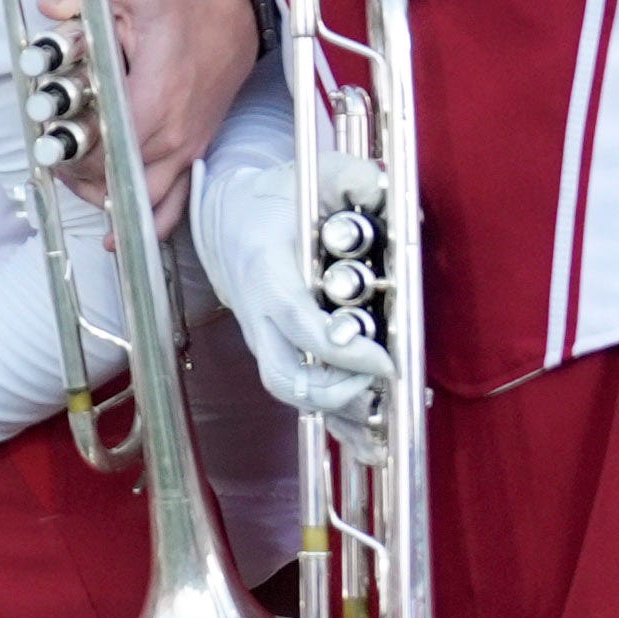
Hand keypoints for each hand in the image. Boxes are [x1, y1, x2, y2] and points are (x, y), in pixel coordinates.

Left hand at [65, 0, 257, 223]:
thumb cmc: (182, 12)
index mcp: (156, 96)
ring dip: (105, 197)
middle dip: (79, 173)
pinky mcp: (192, 155)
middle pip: (118, 176)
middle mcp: (172, 132)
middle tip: (54, 154)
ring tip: (75, 182)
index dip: (76, 151)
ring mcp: (184, 149)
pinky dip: (146, 221)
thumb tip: (48, 4)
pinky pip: (173, 204)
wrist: (234, 24)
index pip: (110, 145)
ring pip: (142, 198)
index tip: (52, 140)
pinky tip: (119, 233)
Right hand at [192, 144, 386, 420]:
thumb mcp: (313, 173)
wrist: (233, 220)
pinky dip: (337, 424)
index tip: (383, 361)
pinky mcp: (278, 354)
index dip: (338, 350)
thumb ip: (350, 177)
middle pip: (282, 376)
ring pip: (291, 395)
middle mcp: (259, 317)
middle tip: (381, 384)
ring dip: (339, 416)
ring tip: (385, 429)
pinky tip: (373, 444)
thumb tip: (382, 188)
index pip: (296, 322)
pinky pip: (303, 399)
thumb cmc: (278, 199)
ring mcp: (266, 340)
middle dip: (334, 394)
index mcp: (266, 273)